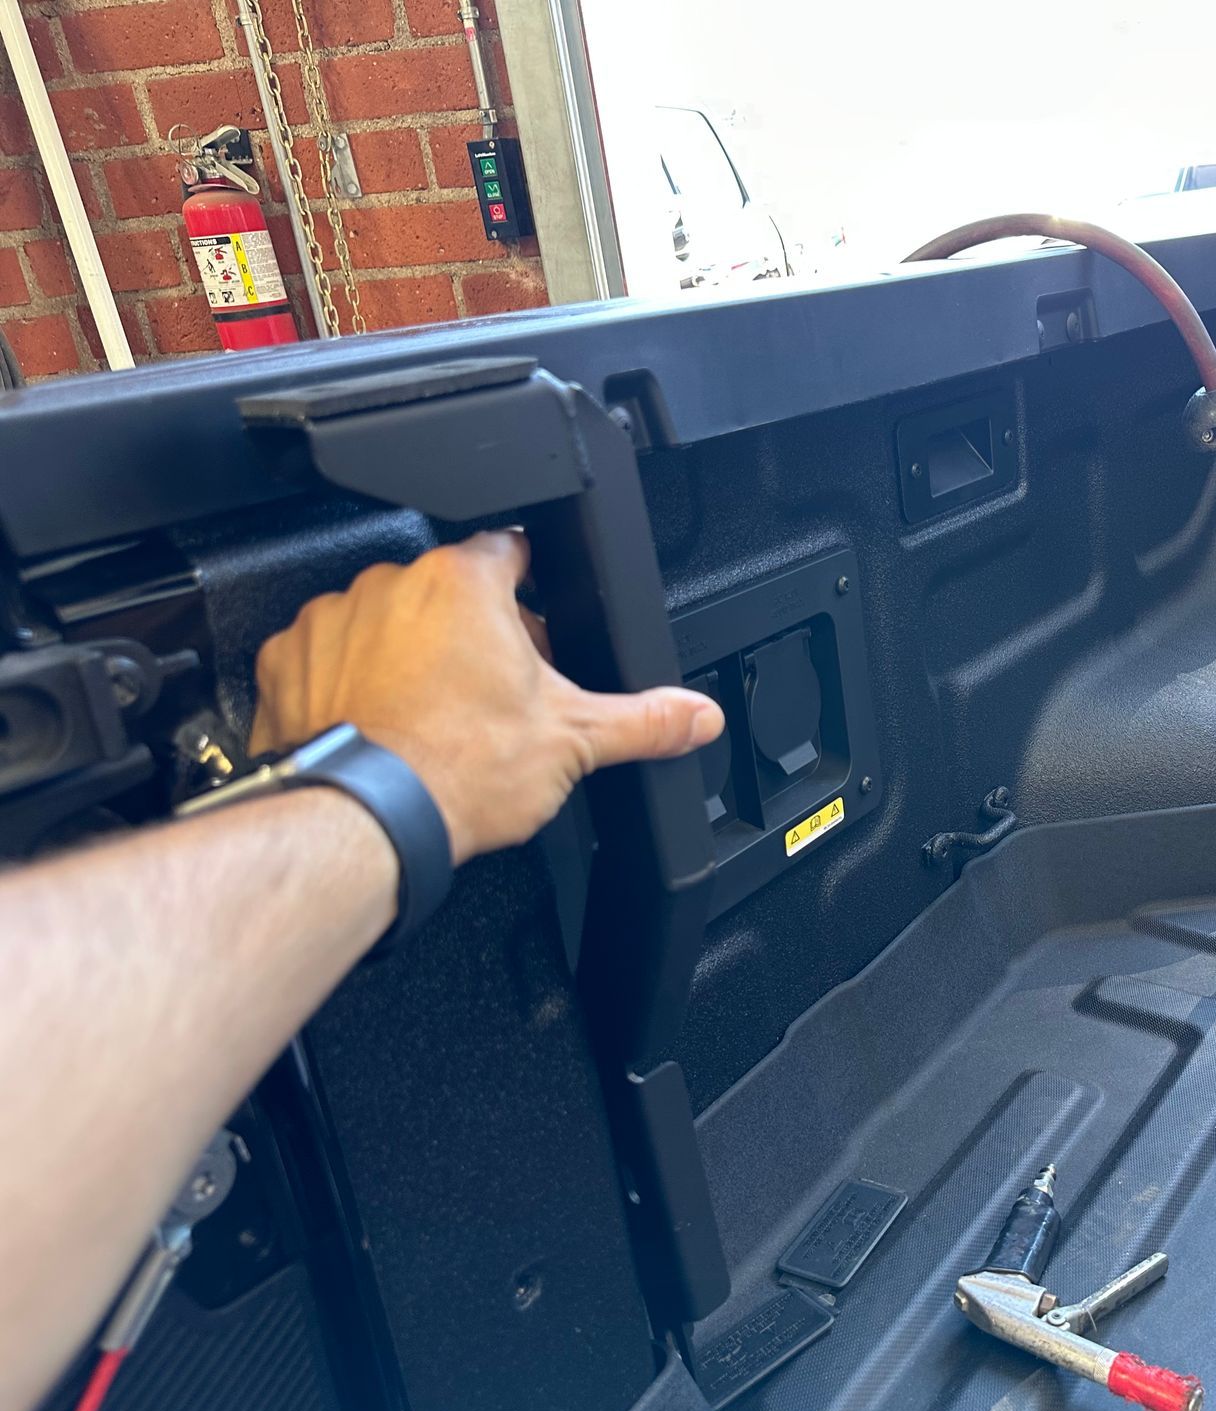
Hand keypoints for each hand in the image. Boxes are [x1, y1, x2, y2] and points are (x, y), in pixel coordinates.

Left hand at [250, 532, 722, 864]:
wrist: (364, 822)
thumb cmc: (457, 770)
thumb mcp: (576, 742)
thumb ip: (646, 720)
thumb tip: (696, 715)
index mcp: (466, 583)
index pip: (513, 550)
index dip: (537, 590)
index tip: (539, 625)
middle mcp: (393, 585)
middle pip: (448, 591)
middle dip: (472, 633)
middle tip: (495, 694)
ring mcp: (332, 620)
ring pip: (384, 621)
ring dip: (407, 654)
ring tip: (432, 719)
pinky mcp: (286, 663)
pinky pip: (326, 658)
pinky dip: (349, 685)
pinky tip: (380, 729)